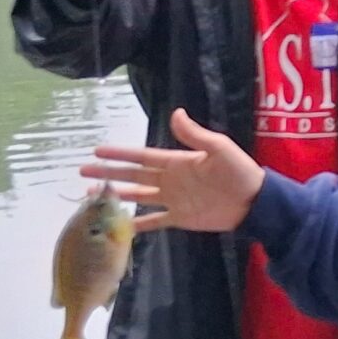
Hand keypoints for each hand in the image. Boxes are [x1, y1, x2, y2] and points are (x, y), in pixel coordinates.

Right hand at [81, 107, 264, 233]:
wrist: (255, 202)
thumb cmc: (239, 172)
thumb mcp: (219, 148)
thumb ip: (194, 134)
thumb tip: (175, 113)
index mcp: (177, 161)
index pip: (141, 156)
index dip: (120, 154)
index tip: (97, 151)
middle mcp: (170, 180)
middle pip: (133, 176)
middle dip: (109, 174)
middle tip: (82, 172)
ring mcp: (173, 200)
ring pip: (138, 197)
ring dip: (117, 197)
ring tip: (91, 197)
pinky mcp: (180, 218)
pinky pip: (154, 221)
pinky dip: (137, 225)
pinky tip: (120, 226)